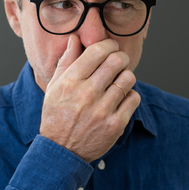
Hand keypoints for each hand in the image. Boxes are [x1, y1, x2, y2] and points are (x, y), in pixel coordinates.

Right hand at [39, 35, 140, 162]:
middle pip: (116, 61)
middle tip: (119, 62)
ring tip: (119, 81)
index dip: (108, 45)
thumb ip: (66, 61)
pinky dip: (130, 95)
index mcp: (70, 82)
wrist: (61, 151)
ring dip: (126, 76)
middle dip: (121, 57)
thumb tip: (75, 38)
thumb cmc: (57, 116)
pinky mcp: (115, 124)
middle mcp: (87, 94)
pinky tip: (121, 98)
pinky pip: (134, 98)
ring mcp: (102, 110)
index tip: (110, 48)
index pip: (97, 51)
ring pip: (128, 78)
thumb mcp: (54, 87)